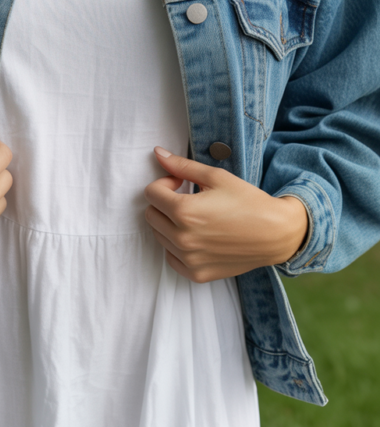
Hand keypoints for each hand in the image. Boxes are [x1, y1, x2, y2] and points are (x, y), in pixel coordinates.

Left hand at [144, 147, 308, 281]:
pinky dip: (177, 246)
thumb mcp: (215, 176)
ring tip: (195, 216)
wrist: (275, 233)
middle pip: (151, 215)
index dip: (165, 182)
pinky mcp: (197, 274)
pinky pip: (171, 257)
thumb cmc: (248, 201)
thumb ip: (182, 166)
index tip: (181, 182)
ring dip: (169, 223)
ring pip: (159, 236)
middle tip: (187, 197)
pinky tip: (196, 235)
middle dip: (164, 202)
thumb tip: (157, 153)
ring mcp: (189, 259)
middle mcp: (183, 239)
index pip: (151, 193)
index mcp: (185, 212)